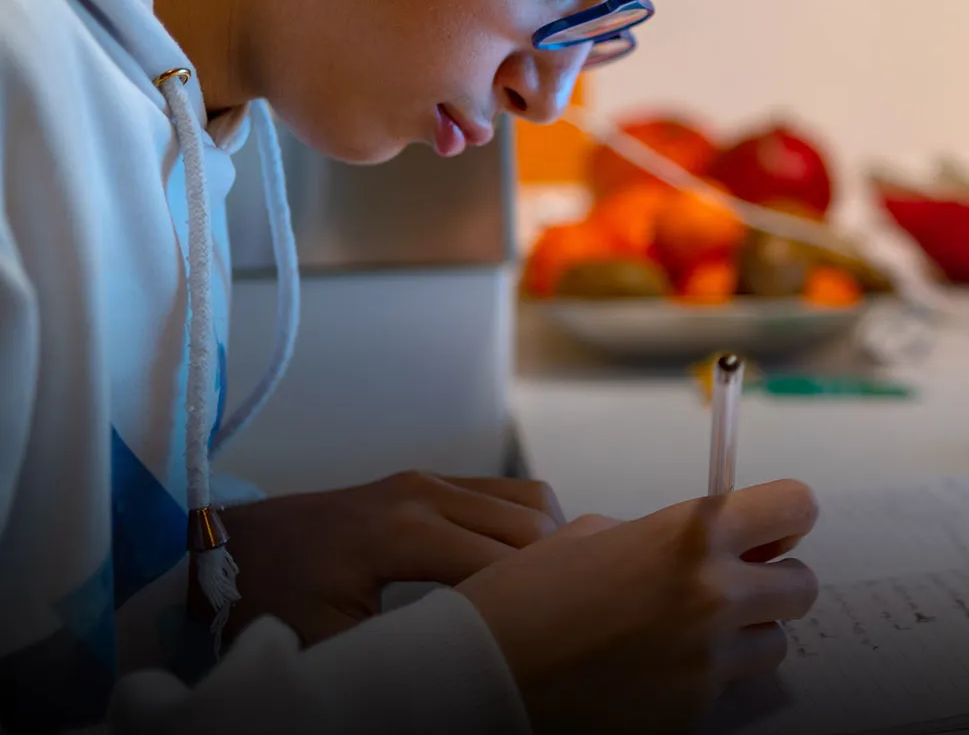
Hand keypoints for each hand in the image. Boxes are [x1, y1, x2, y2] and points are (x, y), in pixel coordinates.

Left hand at [221, 471, 563, 642]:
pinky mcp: (428, 481)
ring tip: (546, 592)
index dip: (533, 601)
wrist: (228, 546)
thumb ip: (401, 650)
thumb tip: (458, 669)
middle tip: (558, 620)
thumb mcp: (329, 642)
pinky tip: (521, 567)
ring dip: (547, 542)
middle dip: (553, 569)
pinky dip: (526, 526)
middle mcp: (426, 492)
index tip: (545, 638)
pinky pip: (504, 493)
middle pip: (531, 523)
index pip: (506, 562)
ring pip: (529, 498)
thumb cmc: (272, 598)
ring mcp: (429, 480)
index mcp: (404, 531)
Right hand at [458, 479, 819, 733]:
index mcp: (690, 536)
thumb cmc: (523, 600)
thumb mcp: (594, 534)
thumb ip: (669, 534)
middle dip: (774, 583)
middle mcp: (711, 596)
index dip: (787, 516)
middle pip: (802, 586)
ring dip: (742, 636)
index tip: (774, 527)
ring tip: (684, 632)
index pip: (794, 506)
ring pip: (771, 645)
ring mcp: (705, 660)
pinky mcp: (691, 712)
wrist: (478, 677)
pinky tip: (650, 668)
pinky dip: (699, 679)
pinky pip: (723, 688)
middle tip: (736, 585)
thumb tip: (719, 541)